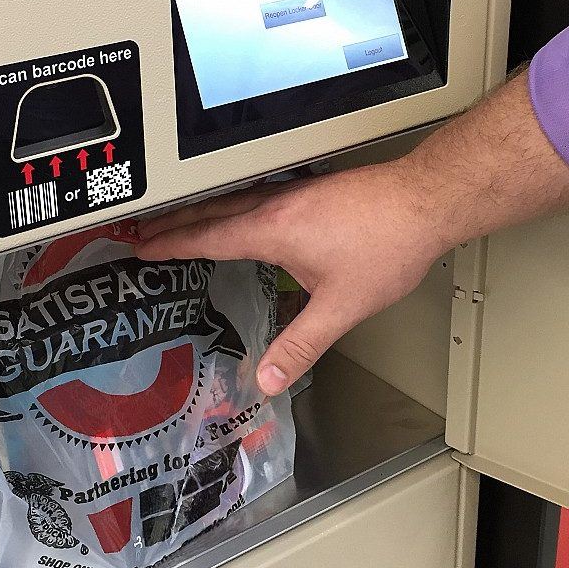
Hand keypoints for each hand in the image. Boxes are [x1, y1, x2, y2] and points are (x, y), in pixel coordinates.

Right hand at [135, 163, 449, 395]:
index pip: (206, 237)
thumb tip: (267, 378)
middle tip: (142, 229)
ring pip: (231, 199)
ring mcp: (293, 192)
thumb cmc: (387, 245)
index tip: (142, 247)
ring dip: (200, 210)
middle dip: (173, 222)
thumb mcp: (340, 307)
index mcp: (270, 229)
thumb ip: (300, 345)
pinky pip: (254, 195)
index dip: (170, 244)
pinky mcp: (311, 189)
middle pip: (210, 210)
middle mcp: (275, 204)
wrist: (426, 201)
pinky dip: (231, 206)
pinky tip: (241, 216)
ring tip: (179, 221)